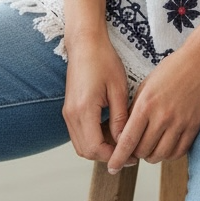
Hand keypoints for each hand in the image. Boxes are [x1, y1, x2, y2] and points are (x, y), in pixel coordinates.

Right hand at [62, 36, 129, 164]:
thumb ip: (120, 118)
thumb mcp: (118, 88)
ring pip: (81, 145)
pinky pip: (79, 134)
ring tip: (120, 141)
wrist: (85, 43)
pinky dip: (93, 139)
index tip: (131, 156)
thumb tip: (124, 141)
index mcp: (84, 110)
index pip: (95, 148)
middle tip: (128, 152)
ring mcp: (68, 113)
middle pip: (86, 151)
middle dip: (106, 156)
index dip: (113, 156)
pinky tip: (109, 130)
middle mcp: (71, 115)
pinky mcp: (69, 109)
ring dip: (99, 148)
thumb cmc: (103, 60)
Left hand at [106, 43, 199, 172]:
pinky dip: (169, 154)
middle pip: (143, 151)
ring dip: (152, 155)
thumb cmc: (172, 70)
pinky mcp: (193, 127)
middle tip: (135, 147)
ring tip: (150, 146)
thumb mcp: (146, 85)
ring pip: (160, 155)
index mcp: (146, 105)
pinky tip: (165, 145)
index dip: (118, 157)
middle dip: (135, 153)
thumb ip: (135, 109)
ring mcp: (179, 123)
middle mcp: (162, 116)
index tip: (112, 167)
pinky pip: (178, 152)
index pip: (128, 140)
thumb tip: (125, 132)